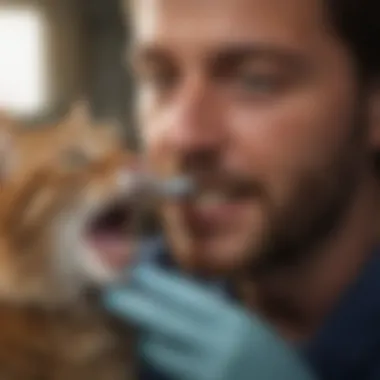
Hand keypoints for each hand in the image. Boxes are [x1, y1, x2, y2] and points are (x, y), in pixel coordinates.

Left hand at [104, 265, 316, 379]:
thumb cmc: (270, 360)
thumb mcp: (248, 327)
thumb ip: (215, 312)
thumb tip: (178, 293)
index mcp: (232, 322)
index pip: (184, 297)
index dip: (154, 283)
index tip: (136, 273)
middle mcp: (217, 346)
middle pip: (160, 323)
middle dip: (131, 307)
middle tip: (111, 296)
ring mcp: (207, 374)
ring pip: (157, 350)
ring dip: (145, 336)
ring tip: (144, 328)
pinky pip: (166, 372)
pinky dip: (158, 359)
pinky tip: (158, 350)